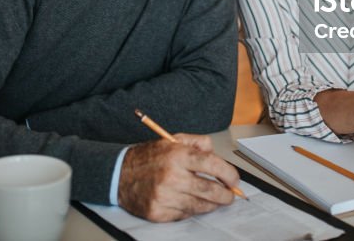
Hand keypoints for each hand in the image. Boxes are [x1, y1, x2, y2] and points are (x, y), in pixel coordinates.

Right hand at [116, 133, 239, 221]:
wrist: (119, 174)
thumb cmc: (148, 157)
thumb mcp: (171, 140)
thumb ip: (196, 142)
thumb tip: (215, 151)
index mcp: (177, 155)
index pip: (212, 165)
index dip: (229, 174)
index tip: (235, 180)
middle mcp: (172, 176)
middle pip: (210, 190)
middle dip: (225, 195)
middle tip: (230, 195)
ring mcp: (164, 196)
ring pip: (199, 206)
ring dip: (212, 204)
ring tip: (216, 200)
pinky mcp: (158, 212)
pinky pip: (184, 214)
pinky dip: (192, 210)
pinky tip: (193, 203)